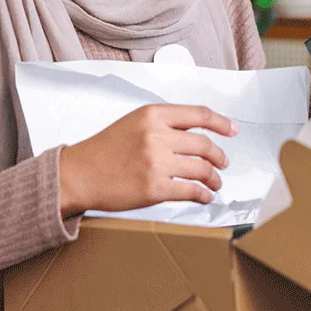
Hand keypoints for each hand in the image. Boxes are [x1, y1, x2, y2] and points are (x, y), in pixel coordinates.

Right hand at [57, 104, 235, 217]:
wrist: (78, 174)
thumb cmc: (104, 150)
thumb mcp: (133, 123)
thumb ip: (163, 124)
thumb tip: (196, 133)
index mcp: (152, 115)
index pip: (199, 114)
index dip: (221, 123)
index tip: (232, 130)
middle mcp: (156, 135)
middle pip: (205, 145)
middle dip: (219, 157)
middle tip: (222, 164)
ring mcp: (155, 162)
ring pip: (202, 169)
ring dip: (214, 179)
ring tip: (214, 183)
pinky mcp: (154, 188)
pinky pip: (191, 191)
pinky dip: (203, 195)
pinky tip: (204, 196)